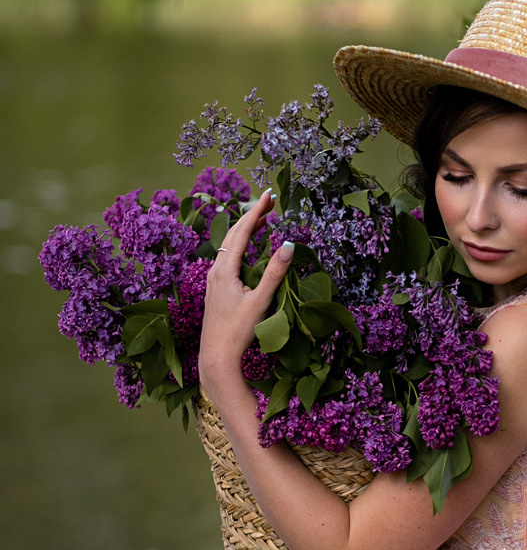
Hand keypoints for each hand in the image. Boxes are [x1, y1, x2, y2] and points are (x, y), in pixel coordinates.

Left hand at [198, 189, 293, 401]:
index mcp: (225, 269)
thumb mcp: (261, 301)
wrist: (216, 355)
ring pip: (229, 246)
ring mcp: (214, 279)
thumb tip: (290, 245)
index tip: (269, 195)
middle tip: (269, 202)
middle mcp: (216, 270)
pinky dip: (240, 246)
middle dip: (252, 216)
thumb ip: (275, 272)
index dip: (257, 211)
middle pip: (233, 234)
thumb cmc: (239, 330)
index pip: (242, 231)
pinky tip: (248, 249)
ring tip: (262, 220)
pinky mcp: (216, 288)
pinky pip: (228, 257)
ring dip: (245, 230)